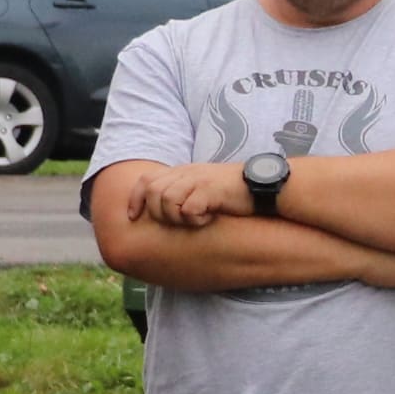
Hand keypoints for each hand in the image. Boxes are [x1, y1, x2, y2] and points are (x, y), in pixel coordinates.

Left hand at [134, 161, 255, 227]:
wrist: (261, 186)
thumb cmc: (233, 193)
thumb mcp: (202, 188)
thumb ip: (182, 193)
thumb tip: (162, 211)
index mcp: (182, 172)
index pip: (146, 180)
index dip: (135, 199)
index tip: (133, 216)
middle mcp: (187, 173)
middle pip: (154, 192)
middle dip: (158, 213)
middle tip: (178, 222)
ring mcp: (198, 180)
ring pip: (166, 200)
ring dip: (176, 217)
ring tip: (194, 220)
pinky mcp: (210, 191)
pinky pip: (188, 209)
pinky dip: (194, 220)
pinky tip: (208, 219)